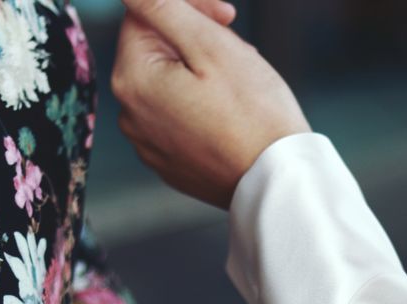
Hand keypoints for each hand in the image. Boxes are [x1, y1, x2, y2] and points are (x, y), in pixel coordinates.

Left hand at [113, 0, 310, 207]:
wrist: (276, 182)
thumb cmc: (252, 113)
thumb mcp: (210, 45)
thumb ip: (162, 7)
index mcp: (132, 80)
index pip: (144, 16)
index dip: (188, 6)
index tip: (228, 15)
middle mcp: (129, 116)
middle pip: (154, 51)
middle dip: (194, 39)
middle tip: (240, 48)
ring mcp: (148, 145)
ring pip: (167, 85)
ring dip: (199, 71)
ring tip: (239, 82)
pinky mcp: (169, 164)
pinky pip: (177, 119)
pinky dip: (199, 105)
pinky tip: (232, 112)